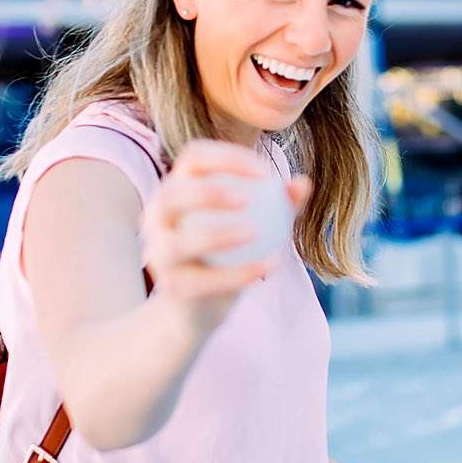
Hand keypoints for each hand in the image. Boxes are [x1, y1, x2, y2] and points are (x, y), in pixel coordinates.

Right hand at [141, 140, 309, 333]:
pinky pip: (203, 280)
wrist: (201, 305)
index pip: (194, 158)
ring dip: (218, 235)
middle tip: (248, 198)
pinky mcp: (169, 287)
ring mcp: (158, 252)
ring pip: (180, 242)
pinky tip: (269, 267)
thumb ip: (280, 205)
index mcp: (178, 188)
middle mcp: (158, 216)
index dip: (226, 157)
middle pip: (173, 194)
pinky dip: (238, 274)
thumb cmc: (231, 253)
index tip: (265, 172)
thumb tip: (303, 183)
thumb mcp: (260, 225)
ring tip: (255, 233)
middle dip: (207, 192)